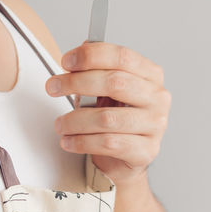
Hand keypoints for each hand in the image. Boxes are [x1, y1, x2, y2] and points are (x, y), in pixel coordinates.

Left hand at [45, 42, 170, 185]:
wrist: (127, 158)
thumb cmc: (117, 117)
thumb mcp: (108, 89)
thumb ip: (97, 69)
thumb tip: (78, 53)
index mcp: (151, 75)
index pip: (122, 57)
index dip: (91, 56)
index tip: (66, 61)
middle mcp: (158, 97)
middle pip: (114, 83)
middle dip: (76, 83)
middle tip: (53, 87)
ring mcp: (155, 125)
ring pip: (107, 118)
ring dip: (75, 120)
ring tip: (60, 124)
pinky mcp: (146, 151)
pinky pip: (108, 143)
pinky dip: (82, 142)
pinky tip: (69, 141)